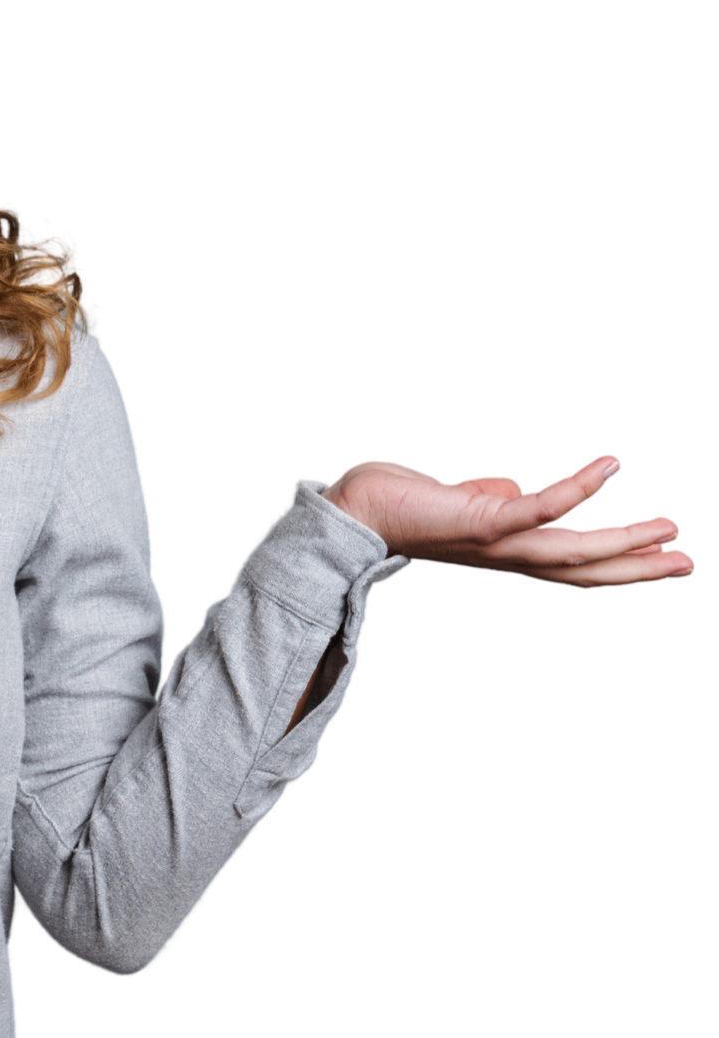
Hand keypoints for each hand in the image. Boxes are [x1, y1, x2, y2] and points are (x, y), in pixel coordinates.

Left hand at [323, 454, 692, 588]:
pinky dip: (578, 491)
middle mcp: (507, 556)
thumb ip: (494, 498)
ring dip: (625, 540)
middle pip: (585, 571)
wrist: (352, 508)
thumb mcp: (462, 501)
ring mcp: (496, 543)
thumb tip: (517, 489)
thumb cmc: (401, 502)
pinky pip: (540, 508)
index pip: (573, 564)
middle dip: (638, 568)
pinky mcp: (480, 521)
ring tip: (670, 526)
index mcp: (507, 552)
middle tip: (689, 561)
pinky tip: (610, 467)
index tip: (666, 557)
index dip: (619, 564)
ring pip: (574, 551)